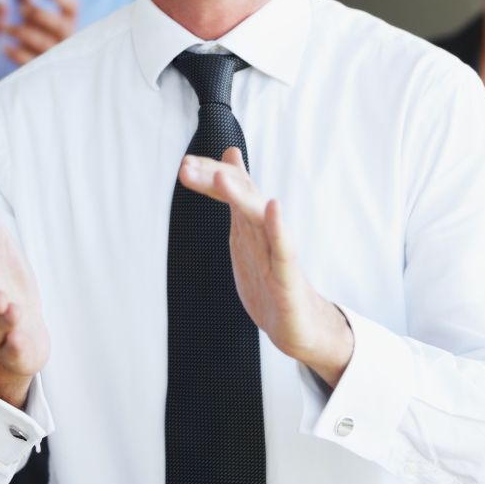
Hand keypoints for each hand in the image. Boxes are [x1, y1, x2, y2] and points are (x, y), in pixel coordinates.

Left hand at [3, 0, 77, 66]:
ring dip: (21, 33)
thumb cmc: (38, 36)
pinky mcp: (45, 72)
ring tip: (3, 28)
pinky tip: (4, 48)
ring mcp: (58, 57)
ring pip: (43, 43)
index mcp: (69, 22)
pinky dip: (16, 54)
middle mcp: (68, 40)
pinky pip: (32, 62)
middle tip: (20, 10)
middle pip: (59, 25)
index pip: (72, 6)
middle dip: (38, 14)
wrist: (44, 71)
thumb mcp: (33, 17)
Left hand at [178, 148, 353, 387]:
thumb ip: (236, 197)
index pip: (231, 189)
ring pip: (258, 219)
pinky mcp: (288, 278)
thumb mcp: (246, 232)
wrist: (299, 324)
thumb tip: (228, 159)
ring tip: (222, 178)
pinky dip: (278, 227)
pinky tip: (272, 207)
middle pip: (241, 196)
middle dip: (214, 179)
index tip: (185, 164)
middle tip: (186, 167)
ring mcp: (277, 252)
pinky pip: (283, 250)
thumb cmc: (271, 277)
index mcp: (251, 222)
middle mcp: (265, 230)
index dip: (208, 175)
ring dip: (241, 196)